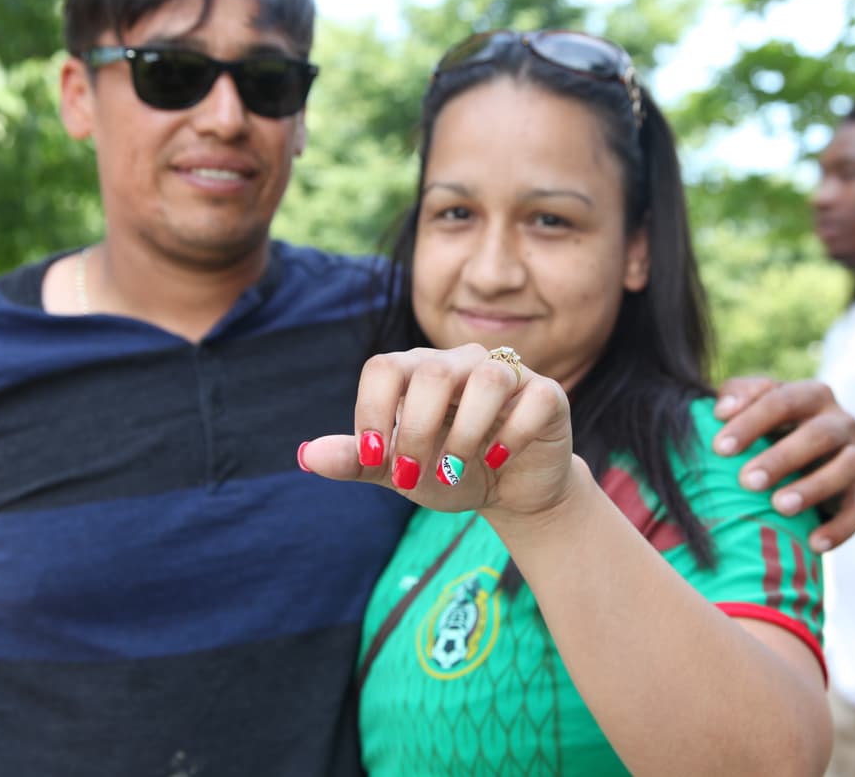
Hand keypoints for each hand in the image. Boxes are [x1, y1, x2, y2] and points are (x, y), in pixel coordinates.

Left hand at [298, 344, 577, 519]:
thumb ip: (358, 461)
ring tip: (453, 472)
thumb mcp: (399, 472)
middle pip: (433, 373)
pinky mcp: (547, 394)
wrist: (510, 492)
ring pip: (486, 380)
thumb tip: (307, 456)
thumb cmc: (448, 471)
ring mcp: (507, 374)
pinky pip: (533, 398)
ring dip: (464, 435)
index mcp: (417, 371)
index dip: (373, 412)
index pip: (385, 368)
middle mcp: (460, 362)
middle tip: (413, 477)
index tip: (374, 459)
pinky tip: (497, 461)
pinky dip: (511, 434)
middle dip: (418, 431)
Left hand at [714, 377, 854, 552]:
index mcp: (810, 395)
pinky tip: (814, 544)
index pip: (781, 401)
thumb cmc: (774, 423)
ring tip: (779, 507)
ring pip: (844, 468)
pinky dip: (839, 528)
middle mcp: (840, 420)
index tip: (719, 448)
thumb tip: (720, 409)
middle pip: (817, 435)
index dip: (750, 422)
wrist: (819, 449)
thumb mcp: (756, 403)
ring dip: (812, 488)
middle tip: (746, 481)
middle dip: (781, 458)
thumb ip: (738, 395)